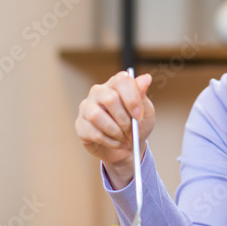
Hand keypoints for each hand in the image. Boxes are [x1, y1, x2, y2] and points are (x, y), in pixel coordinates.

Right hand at [76, 70, 154, 185]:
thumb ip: (142, 96)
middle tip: (132, 132)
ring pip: (96, 116)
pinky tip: (117, 143)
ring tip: (125, 139)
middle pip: (109, 99)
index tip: (139, 116)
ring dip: (115, 132)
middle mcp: (98, 92)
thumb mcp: (145, 112)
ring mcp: (86, 107)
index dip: (132, 98)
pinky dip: (109, 141)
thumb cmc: (136, 125)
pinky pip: (93, 133)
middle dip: (124, 119)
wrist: (128, 147)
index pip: (121, 80)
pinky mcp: (80, 125)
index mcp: (115, 84)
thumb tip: (146, 78)